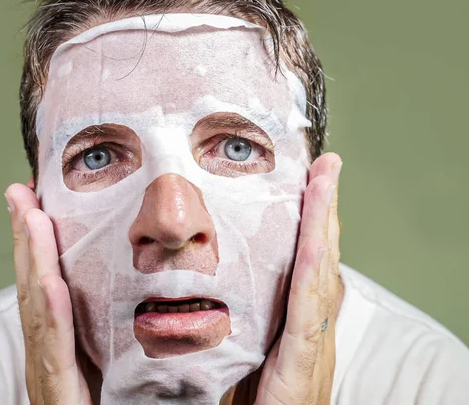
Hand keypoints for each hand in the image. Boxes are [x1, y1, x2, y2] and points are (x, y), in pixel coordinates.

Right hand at [5, 182, 96, 404]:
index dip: (35, 243)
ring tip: (27, 213)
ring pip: (35, 305)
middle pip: (31, 284)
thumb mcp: (102, 359)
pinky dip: (49, 309)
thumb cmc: (102, 404)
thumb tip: (132, 288)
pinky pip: (53, 344)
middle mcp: (44, 349)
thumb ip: (108, 328)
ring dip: (30, 257)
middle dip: (24, 236)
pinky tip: (48, 279)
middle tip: (20, 191)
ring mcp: (45, 368)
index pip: (43, 282)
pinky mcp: (56, 389)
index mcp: (55, 341)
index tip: (34, 203)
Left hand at [231, 152, 343, 404]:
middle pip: (319, 258)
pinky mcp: (304, 362)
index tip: (305, 184)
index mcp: (294, 326)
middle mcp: (310, 329)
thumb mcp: (244, 357)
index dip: (309, 225)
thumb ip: (235, 327)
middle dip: (322, 210)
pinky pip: (311, 307)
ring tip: (326, 178)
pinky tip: (316, 235)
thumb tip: (202, 298)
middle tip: (324, 166)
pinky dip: (316, 267)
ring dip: (324, 222)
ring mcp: (312, 344)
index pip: (304, 266)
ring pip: (321, 272)